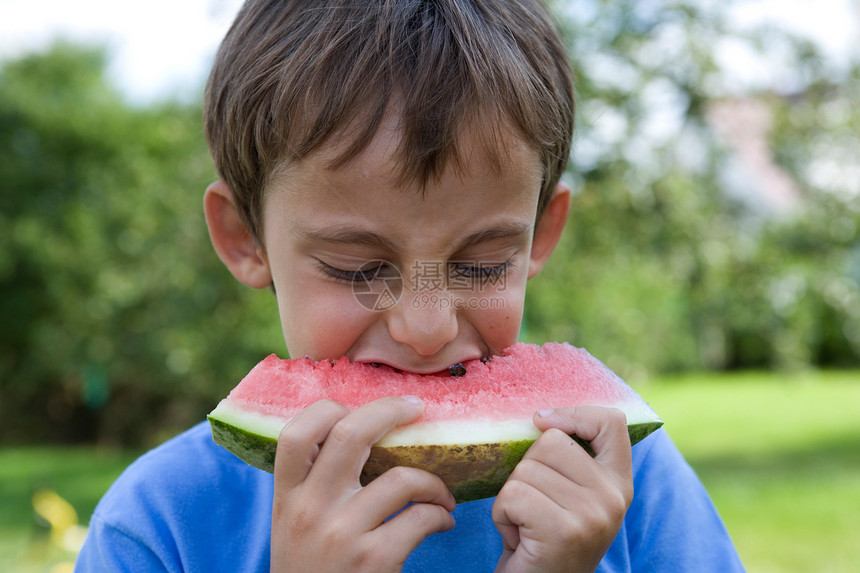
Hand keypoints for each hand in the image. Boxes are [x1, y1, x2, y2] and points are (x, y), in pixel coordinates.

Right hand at [270, 396, 456, 572]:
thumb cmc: (311, 569)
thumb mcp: (294, 524)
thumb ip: (312, 483)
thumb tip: (356, 430)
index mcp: (286, 497)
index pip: (296, 433)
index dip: (330, 409)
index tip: (358, 409)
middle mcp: (309, 510)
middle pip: (350, 433)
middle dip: (390, 410)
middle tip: (415, 408)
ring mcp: (341, 535)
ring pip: (402, 477)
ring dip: (434, 481)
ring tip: (440, 494)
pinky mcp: (373, 561)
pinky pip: (420, 517)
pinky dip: (440, 515)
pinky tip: (441, 522)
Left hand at [492, 406, 632, 572]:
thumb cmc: (543, 539)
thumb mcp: (569, 495)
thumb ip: (568, 460)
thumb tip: (541, 417)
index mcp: (618, 483)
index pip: (611, 422)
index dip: (573, 413)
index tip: (543, 422)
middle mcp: (613, 497)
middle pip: (551, 441)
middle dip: (525, 470)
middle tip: (533, 507)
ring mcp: (593, 515)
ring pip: (526, 469)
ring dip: (511, 497)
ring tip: (526, 524)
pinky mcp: (564, 531)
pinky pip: (512, 495)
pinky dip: (502, 514)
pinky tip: (517, 537)